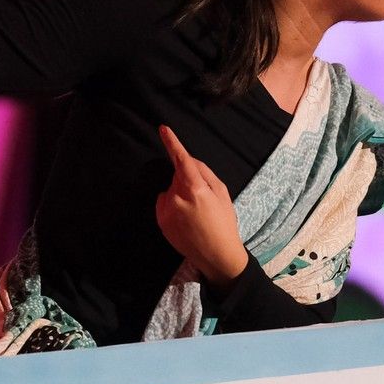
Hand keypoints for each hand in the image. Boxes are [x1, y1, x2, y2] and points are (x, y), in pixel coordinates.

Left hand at [155, 125, 247, 285]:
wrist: (216, 254)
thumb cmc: (223, 222)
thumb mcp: (222, 193)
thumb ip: (205, 173)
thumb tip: (189, 160)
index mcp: (196, 188)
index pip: (181, 160)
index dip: (172, 143)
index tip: (163, 129)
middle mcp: (177, 197)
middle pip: (177, 175)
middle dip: (186, 179)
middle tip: (202, 198)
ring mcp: (166, 210)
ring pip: (170, 189)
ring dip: (179, 193)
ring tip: (195, 212)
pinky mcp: (160, 220)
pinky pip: (164, 203)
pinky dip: (172, 205)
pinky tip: (185, 219)